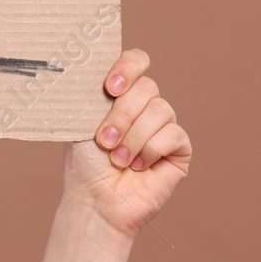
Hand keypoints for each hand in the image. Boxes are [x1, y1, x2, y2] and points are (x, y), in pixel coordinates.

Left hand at [61, 49, 191, 240]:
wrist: (95, 200)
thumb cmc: (84, 163)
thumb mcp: (81, 121)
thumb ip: (92, 92)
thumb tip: (89, 62)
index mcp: (120, 94)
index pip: (136, 61)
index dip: (128, 68)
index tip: (110, 87)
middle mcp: (144, 106)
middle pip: (147, 87)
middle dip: (121, 115)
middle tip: (104, 140)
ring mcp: (164, 126)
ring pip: (160, 110)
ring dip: (133, 137)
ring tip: (117, 159)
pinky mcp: (179, 148)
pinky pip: (173, 134)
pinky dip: (150, 151)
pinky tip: (137, 167)